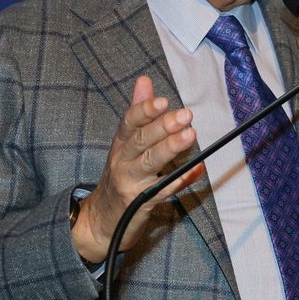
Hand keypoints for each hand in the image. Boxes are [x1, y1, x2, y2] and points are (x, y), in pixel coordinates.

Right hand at [72, 75, 204, 263]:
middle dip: (163, 126)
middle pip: (141, 141)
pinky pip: (163, 190)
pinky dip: (181, 179)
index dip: (145, 110)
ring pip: (150, 163)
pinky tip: (196, 169)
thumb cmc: (121, 174)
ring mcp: (131, 182)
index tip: (163, 101)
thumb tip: (145, 80)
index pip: (129, 122)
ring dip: (171, 148)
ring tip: (190, 135)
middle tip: (185, 115)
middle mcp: (122, 161)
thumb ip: (138, 112)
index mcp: (120, 144)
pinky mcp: (141, 202)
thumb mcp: (125, 143)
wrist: (102, 218)